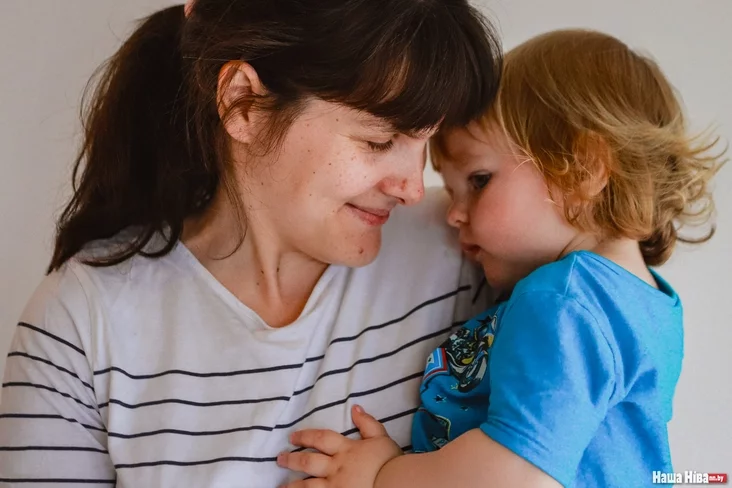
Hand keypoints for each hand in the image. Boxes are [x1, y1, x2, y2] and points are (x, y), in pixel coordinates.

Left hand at [277, 405, 401, 487]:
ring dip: (293, 484)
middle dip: (292, 459)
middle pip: (308, 461)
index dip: (305, 436)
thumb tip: (355, 407)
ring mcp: (334, 486)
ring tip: (283, 485)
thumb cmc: (389, 462)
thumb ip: (368, 423)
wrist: (396, 484)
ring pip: (307, 485)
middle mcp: (335, 467)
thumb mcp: (381, 438)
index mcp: (345, 449)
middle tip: (280, 458)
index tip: (293, 437)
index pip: (320, 439)